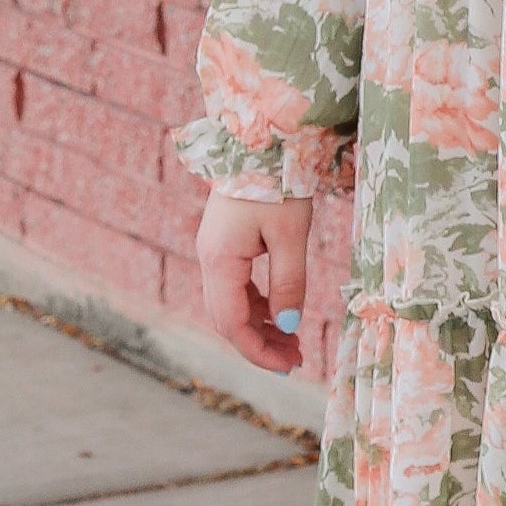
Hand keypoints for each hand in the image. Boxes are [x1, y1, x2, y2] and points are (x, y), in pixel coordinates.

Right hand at [196, 187, 312, 373]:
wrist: (261, 140)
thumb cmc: (277, 182)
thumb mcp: (290, 235)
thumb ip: (288, 282)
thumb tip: (288, 326)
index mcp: (219, 259)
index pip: (231, 322)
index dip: (257, 351)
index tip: (288, 366)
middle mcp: (210, 258)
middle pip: (227, 318)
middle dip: (259, 344)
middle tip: (295, 360)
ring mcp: (215, 251)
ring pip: (231, 304)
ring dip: (260, 327)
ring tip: (293, 343)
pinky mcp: (226, 243)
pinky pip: (237, 287)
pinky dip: (258, 306)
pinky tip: (280, 315)